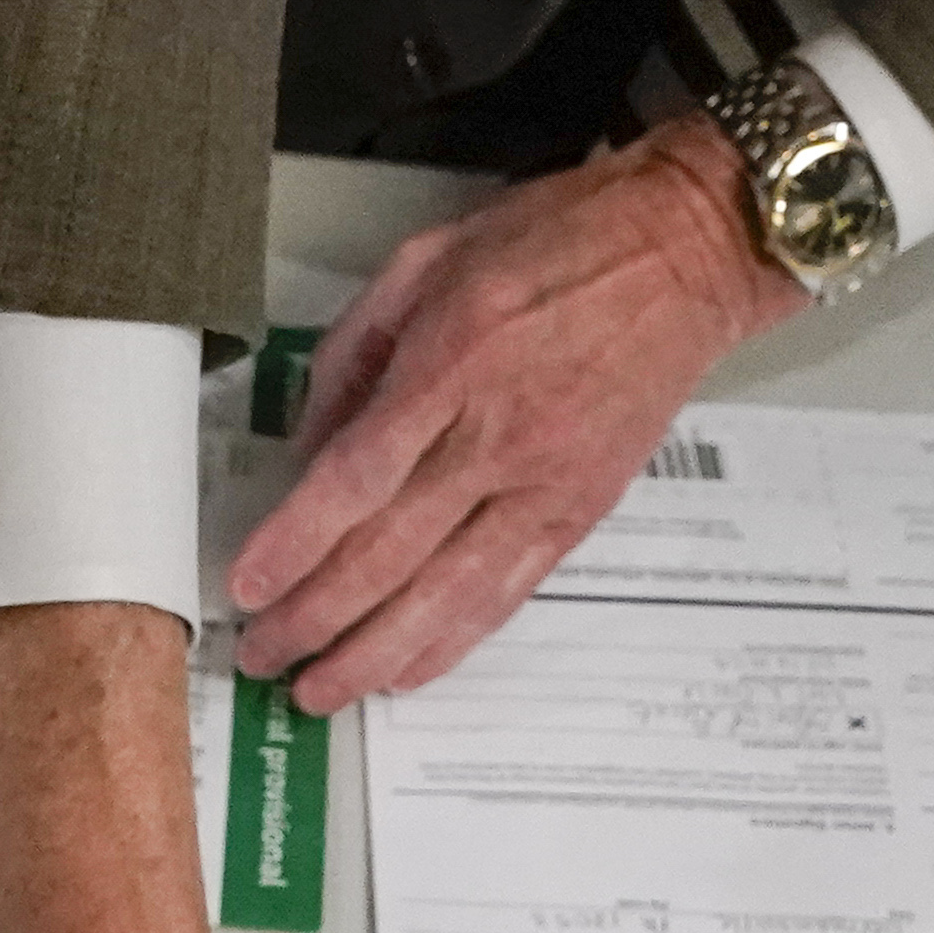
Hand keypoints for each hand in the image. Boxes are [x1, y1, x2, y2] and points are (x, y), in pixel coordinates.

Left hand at [223, 113, 807, 709]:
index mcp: (451, 363)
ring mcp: (545, 483)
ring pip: (448, 593)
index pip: (356, 478)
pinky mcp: (582, 511)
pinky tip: (405, 672)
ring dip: (375, 654)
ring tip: (320, 692)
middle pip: (389, 553)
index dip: (295, 544)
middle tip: (262, 655)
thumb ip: (356, 354)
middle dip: (315, 617)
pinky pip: (507, 592)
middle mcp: (498, 436)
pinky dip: (452, 640)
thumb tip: (308, 447)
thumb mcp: (428, 259)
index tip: (247, 586)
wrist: (686, 251)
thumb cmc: (558, 240)